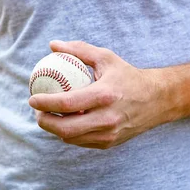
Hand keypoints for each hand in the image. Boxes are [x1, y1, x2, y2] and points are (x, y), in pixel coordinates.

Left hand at [28, 41, 180, 148]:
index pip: (66, 103)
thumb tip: (52, 45)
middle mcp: (107, 118)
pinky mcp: (109, 143)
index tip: (32, 98)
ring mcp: (109, 134)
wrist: (158, 100)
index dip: (44, 103)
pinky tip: (64, 122)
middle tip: (37, 112)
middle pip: (65, 128)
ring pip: (71, 138)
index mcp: (105, 95)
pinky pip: (81, 142)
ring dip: (54, 129)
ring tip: (47, 116)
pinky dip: (68, 134)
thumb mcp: (106, 57)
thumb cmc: (128, 76)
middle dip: (44, 122)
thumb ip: (79, 50)